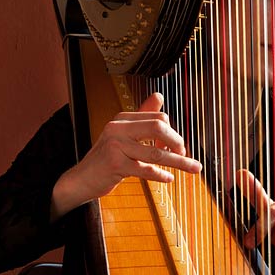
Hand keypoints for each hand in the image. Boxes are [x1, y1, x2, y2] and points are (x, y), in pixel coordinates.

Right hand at [51, 93, 201, 220]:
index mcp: (123, 118)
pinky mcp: (115, 164)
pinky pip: (145, 169)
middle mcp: (118, 128)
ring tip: (193, 168)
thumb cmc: (107, 157)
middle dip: (177, 142)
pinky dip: (160, 175)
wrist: (82, 178)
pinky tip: (169, 179)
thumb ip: (143, 117)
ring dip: (179, 162)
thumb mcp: (124, 134)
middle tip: (185, 154)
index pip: (158, 118)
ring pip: (156, 152)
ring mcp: (115, 145)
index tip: (177, 147)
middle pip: (158, 127)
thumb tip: (159, 96)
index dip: (172, 133)